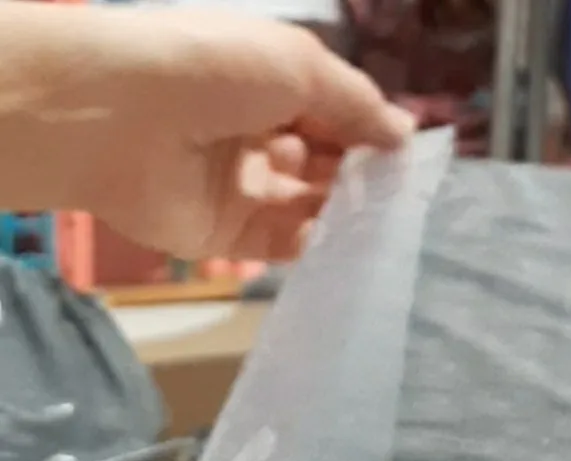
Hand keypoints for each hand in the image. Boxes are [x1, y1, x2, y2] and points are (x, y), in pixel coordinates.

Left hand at [0, 3, 413, 260]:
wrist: (119, 120)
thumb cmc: (213, 72)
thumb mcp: (299, 65)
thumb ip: (356, 103)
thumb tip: (404, 133)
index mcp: (268, 85)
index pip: (333, 114)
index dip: (370, 133)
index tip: (408, 156)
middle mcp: (258, 134)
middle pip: (324, 162)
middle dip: (361, 175)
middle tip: (402, 194)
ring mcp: (243, 187)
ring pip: (309, 205)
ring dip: (345, 210)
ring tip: (384, 220)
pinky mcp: (229, 234)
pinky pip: (284, 242)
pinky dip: (317, 242)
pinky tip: (349, 242)